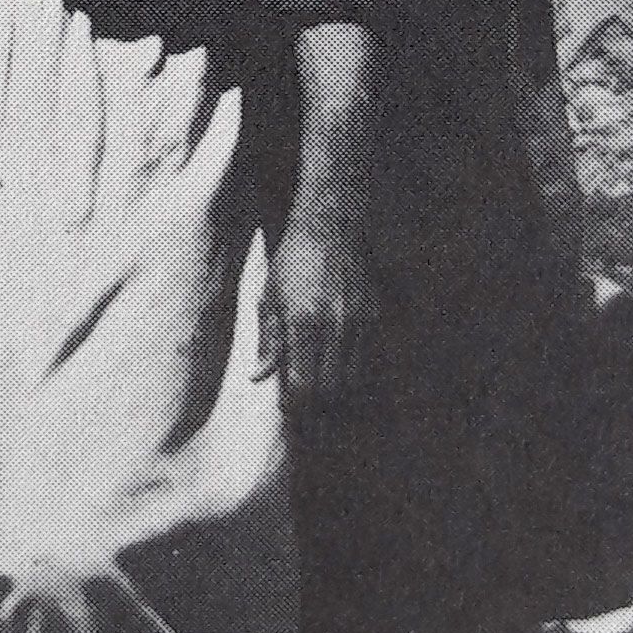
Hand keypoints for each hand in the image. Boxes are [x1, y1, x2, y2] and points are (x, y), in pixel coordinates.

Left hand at [256, 214, 376, 423]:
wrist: (331, 225)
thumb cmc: (293, 261)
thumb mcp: (269, 297)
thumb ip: (268, 340)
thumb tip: (258, 377)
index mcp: (303, 322)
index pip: (303, 386)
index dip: (295, 406)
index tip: (287, 406)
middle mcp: (334, 326)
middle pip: (331, 391)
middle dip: (316, 406)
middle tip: (304, 406)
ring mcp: (359, 322)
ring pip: (353, 380)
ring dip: (336, 392)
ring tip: (321, 391)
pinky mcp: (374, 317)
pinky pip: (367, 359)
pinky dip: (352, 371)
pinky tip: (338, 368)